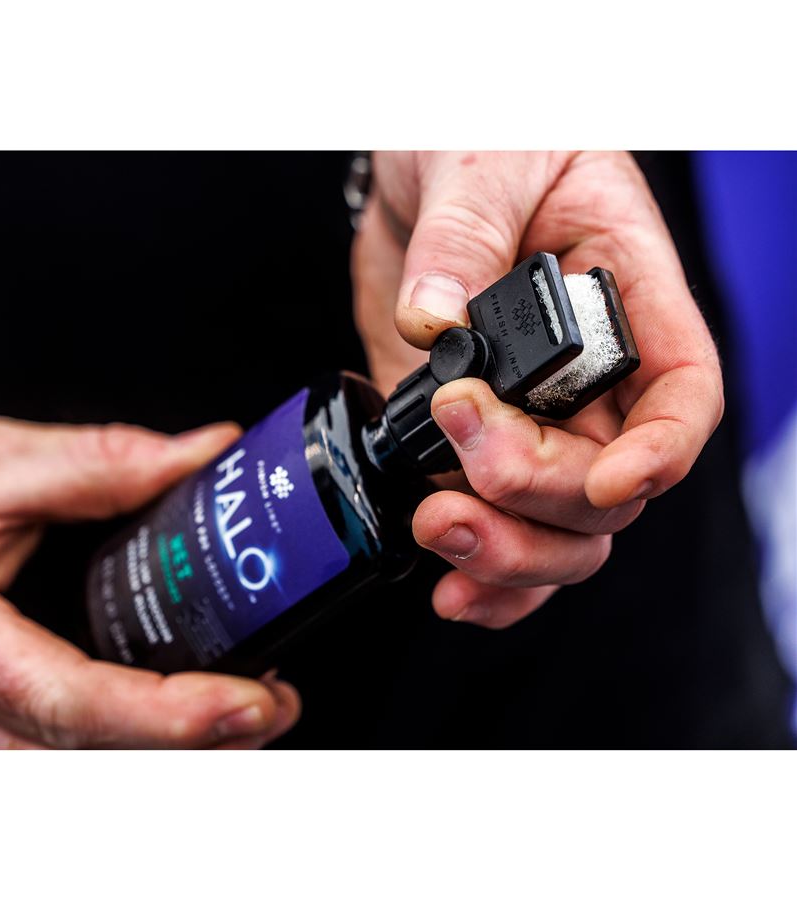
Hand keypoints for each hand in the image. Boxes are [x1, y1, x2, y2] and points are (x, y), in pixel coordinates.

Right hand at [0, 413, 300, 747]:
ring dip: (156, 761)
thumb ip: (106, 464)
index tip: (254, 702)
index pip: (73, 704)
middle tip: (269, 705)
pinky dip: (111, 754)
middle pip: (80, 767)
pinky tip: (158, 725)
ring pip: (60, 780)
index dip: (173, 717)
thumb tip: (206, 456)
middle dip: (191, 752)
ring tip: (232, 714)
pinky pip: (37, 765)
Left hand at [352, 151, 722, 627]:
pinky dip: (480, 571)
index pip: (680, 397)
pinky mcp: (462, 442)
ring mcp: (526, 421)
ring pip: (556, 531)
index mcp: (626, 304)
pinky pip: (495, 527)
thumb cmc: (487, 138)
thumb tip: (432, 319)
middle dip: (535, 490)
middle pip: (604, 487)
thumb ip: (461, 240)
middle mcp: (588, 381)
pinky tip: (446, 584)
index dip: (659, 453)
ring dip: (506, 554)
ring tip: (437, 530)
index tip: (610, 477)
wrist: (425, 163)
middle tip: (459, 435)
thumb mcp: (483, 162)